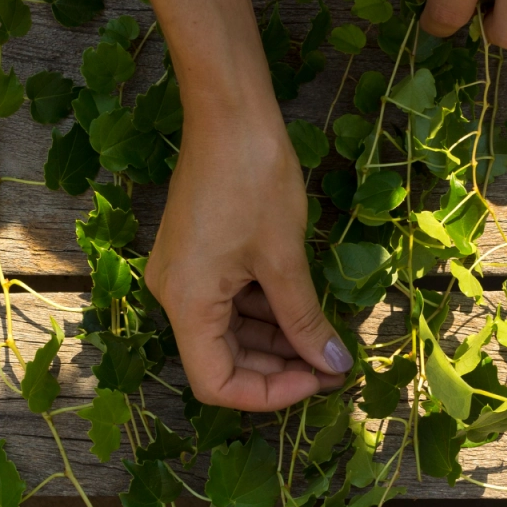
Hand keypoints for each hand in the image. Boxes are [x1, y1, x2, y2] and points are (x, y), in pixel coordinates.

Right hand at [144, 99, 349, 411]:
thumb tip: (332, 367)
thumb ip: (304, 319)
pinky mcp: (194, 257)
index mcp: (186, 304)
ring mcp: (182, 275)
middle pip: (222, 360)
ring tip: (324, 340)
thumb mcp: (284, 257)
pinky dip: (263, 311)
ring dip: (274, 341)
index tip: (316, 382)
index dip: (268, 394)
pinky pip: (227, 302)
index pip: (217, 383)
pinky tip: (301, 310)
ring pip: (228, 331)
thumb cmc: (253, 179)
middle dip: (277, 368)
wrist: (227, 111)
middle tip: (331, 366)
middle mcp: (174, 296)